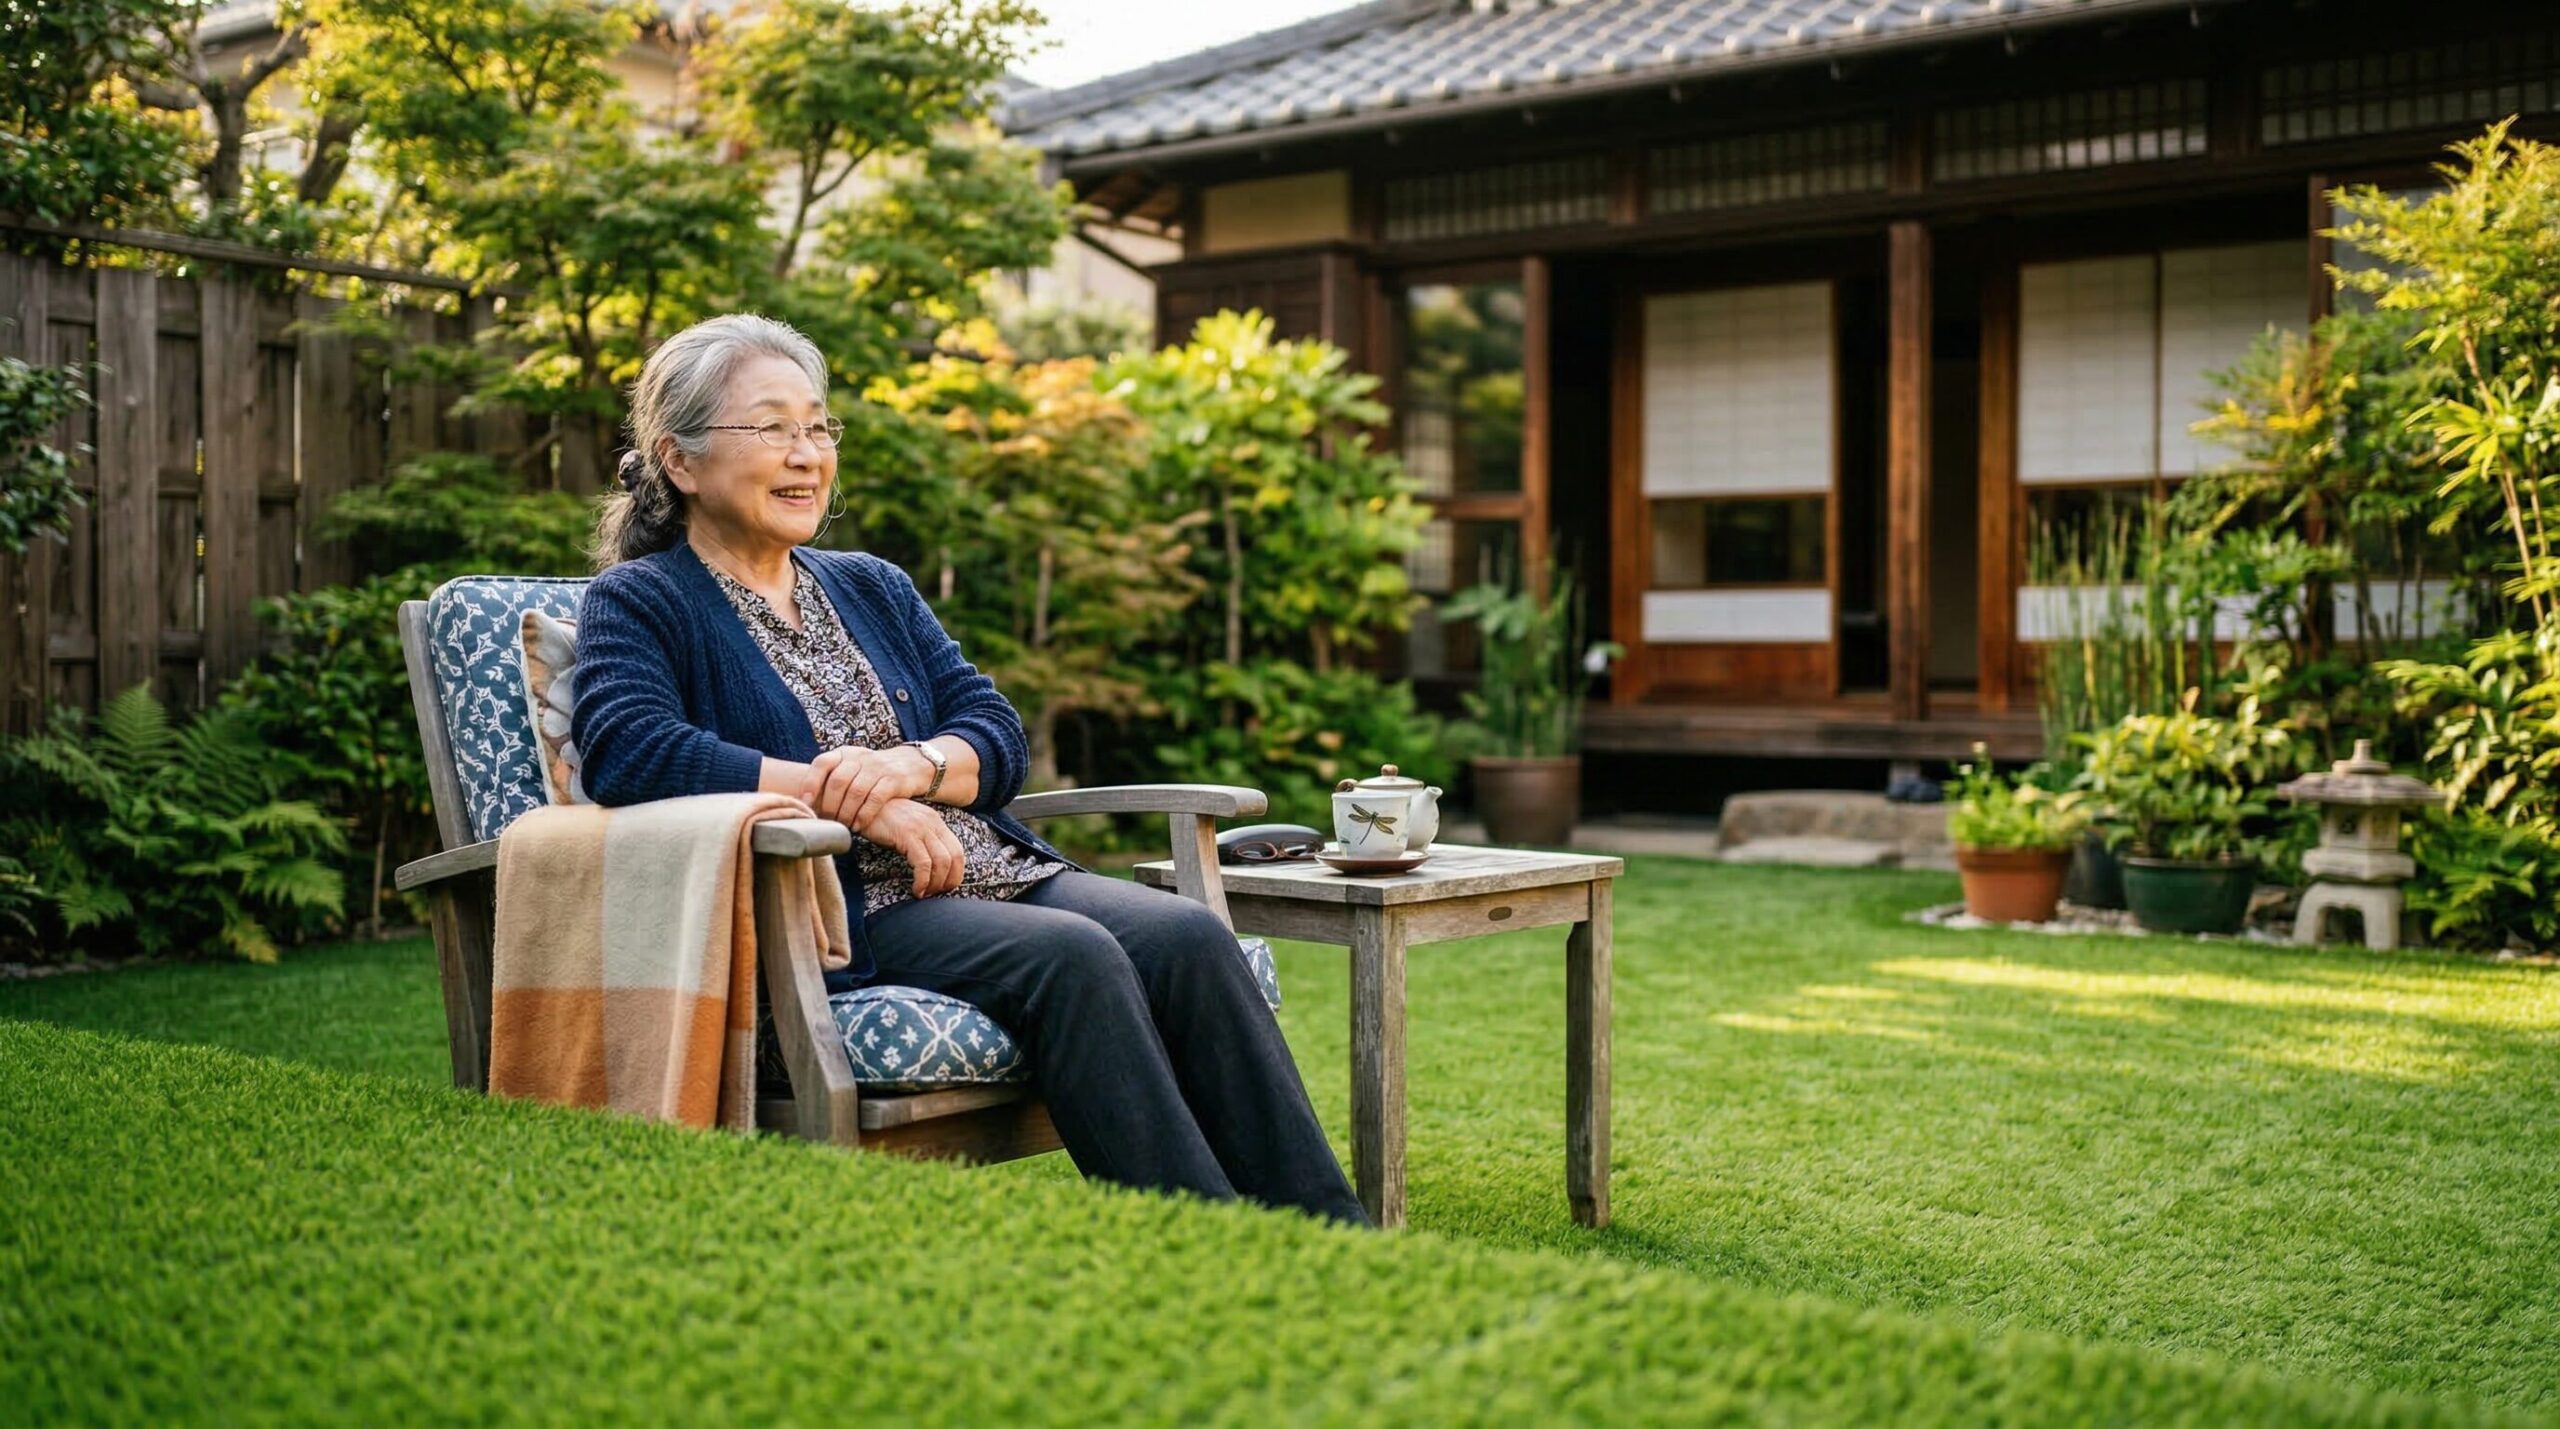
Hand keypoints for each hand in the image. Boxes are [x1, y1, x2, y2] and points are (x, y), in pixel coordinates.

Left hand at [809, 744, 935, 830]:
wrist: (912, 763)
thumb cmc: (873, 772)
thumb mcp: (853, 766)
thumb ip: (833, 778)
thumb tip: (805, 803)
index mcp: (845, 753)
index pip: (822, 763)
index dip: (811, 783)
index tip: (805, 803)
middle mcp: (860, 757)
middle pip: (838, 781)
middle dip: (829, 805)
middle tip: (827, 822)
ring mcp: (878, 767)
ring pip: (855, 792)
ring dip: (846, 813)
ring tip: (843, 826)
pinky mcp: (894, 780)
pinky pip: (875, 799)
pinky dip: (864, 815)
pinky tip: (859, 826)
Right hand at [858, 798, 965, 897]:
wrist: (862, 803)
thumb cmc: (882, 818)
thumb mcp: (909, 826)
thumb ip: (922, 840)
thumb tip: (932, 866)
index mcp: (936, 821)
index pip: (958, 851)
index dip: (956, 873)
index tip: (944, 887)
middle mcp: (933, 823)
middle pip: (955, 857)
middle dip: (948, 881)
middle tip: (935, 894)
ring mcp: (921, 828)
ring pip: (942, 862)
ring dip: (936, 884)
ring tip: (924, 893)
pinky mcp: (907, 835)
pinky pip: (923, 863)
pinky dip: (923, 880)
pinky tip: (916, 889)